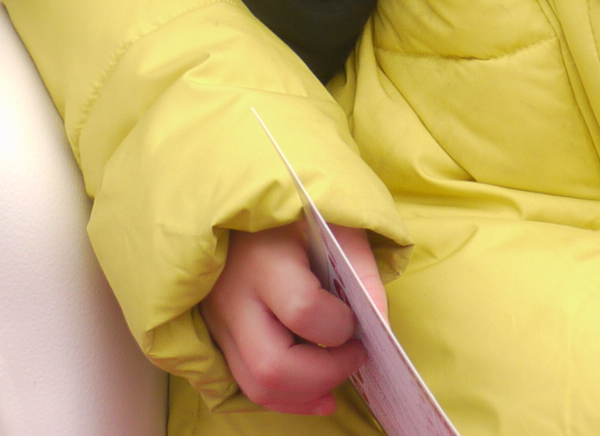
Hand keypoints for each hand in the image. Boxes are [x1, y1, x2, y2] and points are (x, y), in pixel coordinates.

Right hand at [203, 223, 382, 414]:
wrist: (244, 201)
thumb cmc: (298, 211)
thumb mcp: (334, 223)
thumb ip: (361, 270)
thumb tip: (380, 324)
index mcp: (263, 258)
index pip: (302, 311)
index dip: (339, 326)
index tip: (356, 319)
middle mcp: (233, 296)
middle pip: (273, 365)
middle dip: (325, 375)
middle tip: (355, 356)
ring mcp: (220, 320)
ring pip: (257, 385)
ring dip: (305, 395)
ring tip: (338, 381)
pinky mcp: (219, 335)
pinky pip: (248, 384)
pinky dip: (287, 397)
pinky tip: (318, 392)